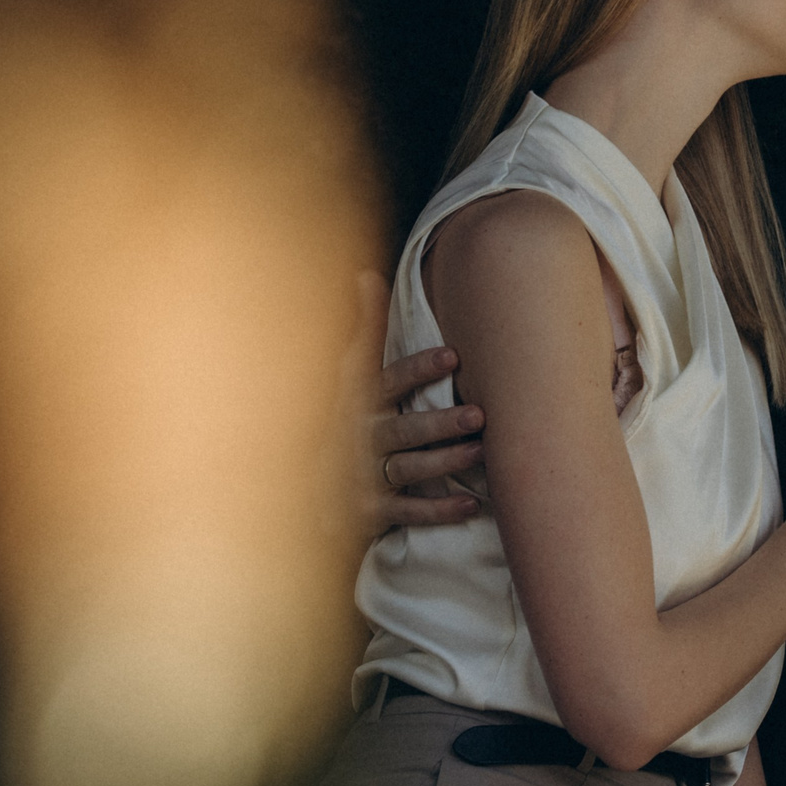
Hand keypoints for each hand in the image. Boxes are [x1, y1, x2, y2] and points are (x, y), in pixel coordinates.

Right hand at [352, 273, 486, 537]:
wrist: (305, 482)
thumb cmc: (343, 415)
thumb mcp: (347, 372)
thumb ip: (363, 328)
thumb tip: (365, 274)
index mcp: (359, 401)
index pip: (388, 381)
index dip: (419, 369)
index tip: (454, 356)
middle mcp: (362, 436)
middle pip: (404, 429)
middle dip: (440, 423)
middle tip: (480, 415)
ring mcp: (366, 475)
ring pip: (410, 468)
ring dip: (445, 462)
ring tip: (480, 452)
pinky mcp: (372, 509)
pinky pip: (409, 510)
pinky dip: (439, 510)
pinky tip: (471, 504)